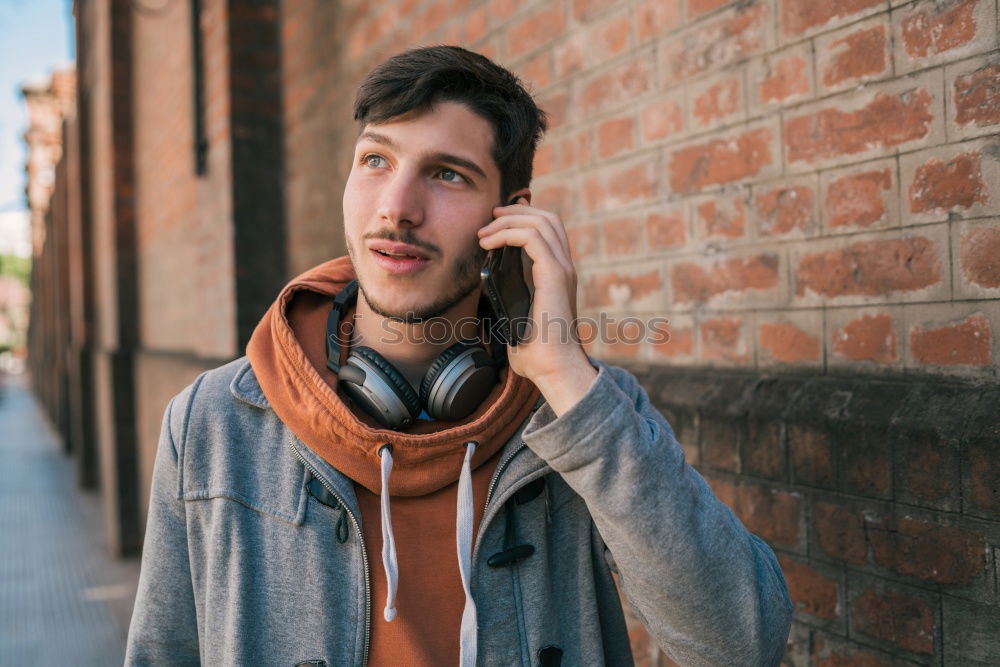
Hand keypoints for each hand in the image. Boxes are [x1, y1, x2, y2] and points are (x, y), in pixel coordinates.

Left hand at [478, 198, 597, 414]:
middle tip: (490, 218)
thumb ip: (507, 306)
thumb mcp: (516, 321)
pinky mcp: (555, 274)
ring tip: (484, 231)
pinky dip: (508, 233)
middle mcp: (564, 267)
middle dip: (516, 212)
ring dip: (509, 220)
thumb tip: (485, 303)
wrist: (555, 368)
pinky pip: (532, 238)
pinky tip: (490, 243)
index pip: (548, 231)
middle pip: (547, 218)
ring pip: (541, 222)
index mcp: (558, 276)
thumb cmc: (536, 353)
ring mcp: (562, 269)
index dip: (522, 219)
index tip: (494, 224)